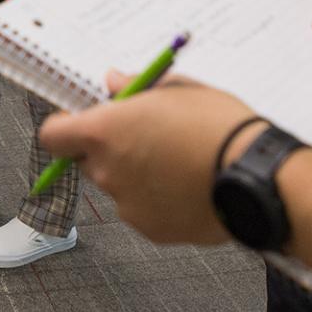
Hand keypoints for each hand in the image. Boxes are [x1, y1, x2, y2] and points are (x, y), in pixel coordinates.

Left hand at [38, 77, 261, 244]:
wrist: (258, 176)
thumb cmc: (219, 126)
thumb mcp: (178, 89)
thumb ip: (136, 86)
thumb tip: (113, 81)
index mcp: (105, 131)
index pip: (53, 136)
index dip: (66, 127)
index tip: (84, 120)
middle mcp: (108, 171)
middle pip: (88, 161)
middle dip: (108, 149)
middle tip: (146, 136)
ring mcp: (128, 205)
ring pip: (118, 186)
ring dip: (134, 175)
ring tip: (178, 162)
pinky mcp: (151, 229)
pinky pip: (143, 210)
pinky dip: (157, 200)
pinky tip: (188, 186)